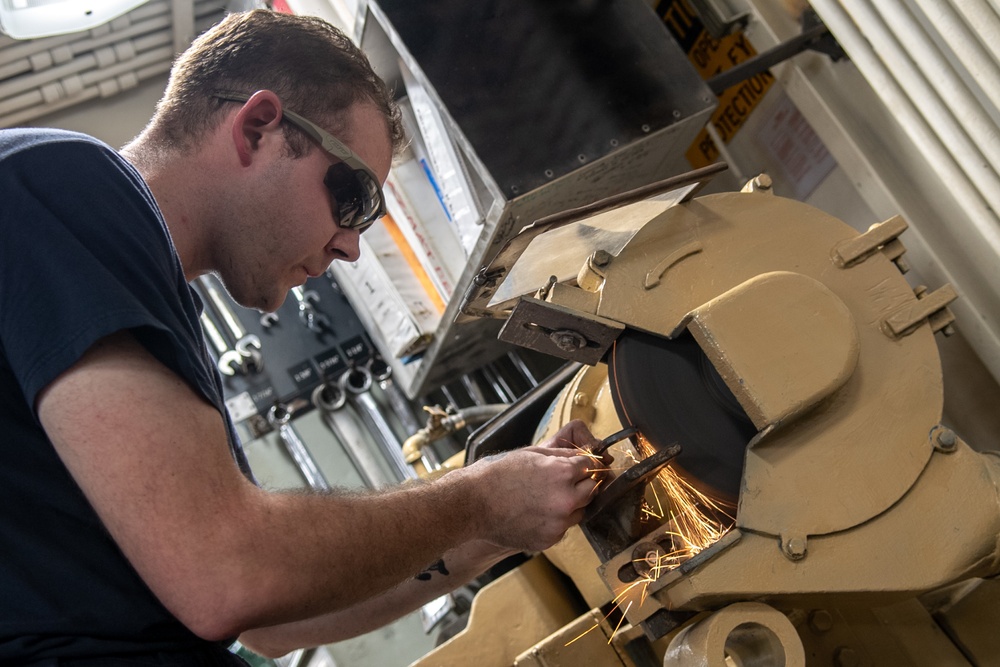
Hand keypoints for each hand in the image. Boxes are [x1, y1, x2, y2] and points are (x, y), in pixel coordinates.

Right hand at [464, 420, 608, 552]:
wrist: (473, 504)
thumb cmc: (498, 474)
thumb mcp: (531, 454)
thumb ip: (563, 455)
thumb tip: (584, 456)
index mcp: (563, 473)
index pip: (593, 467)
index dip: (586, 465)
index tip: (581, 467)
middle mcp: (566, 500)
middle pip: (592, 490)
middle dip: (582, 484)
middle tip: (562, 482)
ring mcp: (558, 523)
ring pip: (579, 512)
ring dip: (570, 504)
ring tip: (544, 498)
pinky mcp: (549, 540)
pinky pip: (562, 528)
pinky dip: (555, 521)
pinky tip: (534, 513)